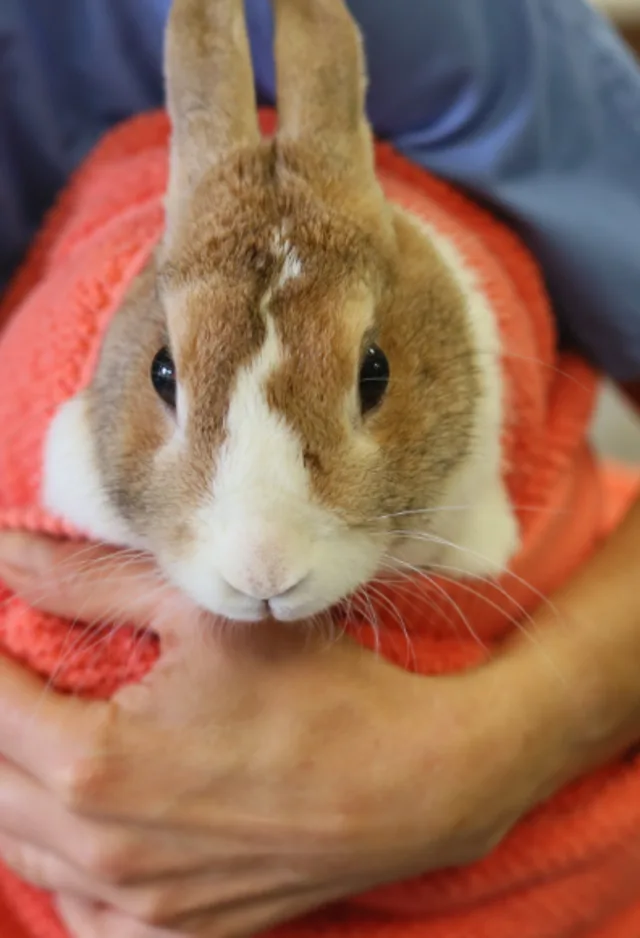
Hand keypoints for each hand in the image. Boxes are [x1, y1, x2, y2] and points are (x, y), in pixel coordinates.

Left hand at [0, 532, 585, 937]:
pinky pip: (76, 913)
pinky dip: (57, 862)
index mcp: (96, 764)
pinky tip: (78, 824)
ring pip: (18, 850)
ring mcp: (138, 908)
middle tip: (15, 670)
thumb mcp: (204, 612)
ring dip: (10, 786)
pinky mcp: (176, 934)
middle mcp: (101, 852)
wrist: (418, 783)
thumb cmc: (320, 690)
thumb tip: (3, 553)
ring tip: (33, 732)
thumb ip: (87, 582)